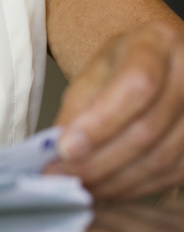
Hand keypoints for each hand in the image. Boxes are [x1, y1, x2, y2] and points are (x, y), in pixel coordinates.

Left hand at [51, 21, 183, 198]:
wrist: (161, 64)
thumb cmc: (125, 64)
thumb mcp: (96, 70)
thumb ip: (78, 105)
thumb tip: (59, 149)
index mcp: (157, 44)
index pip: (135, 86)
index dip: (100, 123)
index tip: (64, 149)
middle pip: (148, 129)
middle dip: (99, 161)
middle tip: (62, 177)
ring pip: (162, 158)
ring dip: (115, 180)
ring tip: (80, 186)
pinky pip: (173, 174)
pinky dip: (136, 187)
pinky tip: (109, 188)